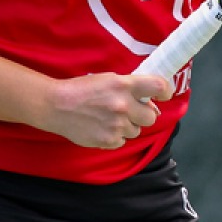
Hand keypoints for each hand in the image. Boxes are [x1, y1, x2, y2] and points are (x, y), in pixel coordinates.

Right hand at [46, 73, 174, 149]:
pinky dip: (115, 137)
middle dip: (142, 115)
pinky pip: (122, 141)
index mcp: (123, 85)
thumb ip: (129, 88)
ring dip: (127, 126)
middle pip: (151, 117)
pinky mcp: (109, 140)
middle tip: (129, 111)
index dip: (165, 91)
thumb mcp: (107, 79)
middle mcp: (123, 105)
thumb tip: (150, 102)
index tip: (164, 95)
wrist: (56, 106)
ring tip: (109, 119)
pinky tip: (101, 128)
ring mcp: (116, 125)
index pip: (158, 86)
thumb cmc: (81, 89)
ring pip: (136, 131)